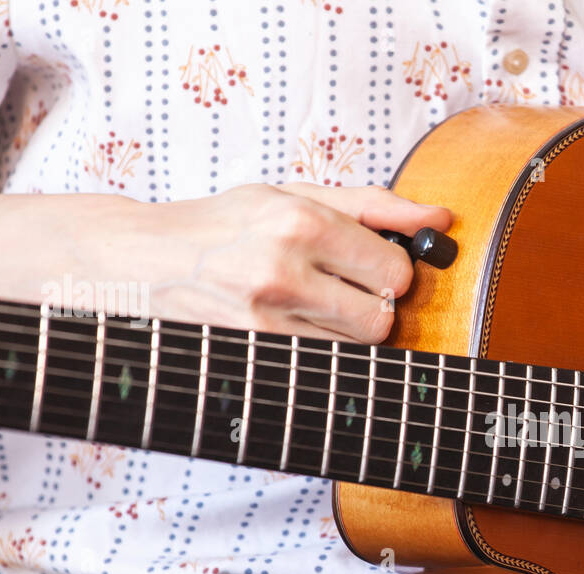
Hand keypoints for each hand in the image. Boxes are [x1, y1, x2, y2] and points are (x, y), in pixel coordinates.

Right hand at [131, 183, 452, 340]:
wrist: (142, 263)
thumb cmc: (225, 226)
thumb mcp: (292, 196)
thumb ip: (373, 206)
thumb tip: (441, 219)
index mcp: (300, 222)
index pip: (395, 273)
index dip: (393, 274)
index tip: (372, 268)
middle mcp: (284, 273)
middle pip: (382, 319)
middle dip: (374, 307)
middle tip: (343, 290)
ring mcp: (266, 322)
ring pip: (354, 349)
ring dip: (345, 331)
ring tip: (309, 305)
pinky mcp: (254, 356)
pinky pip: (322, 367)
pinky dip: (320, 351)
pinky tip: (292, 327)